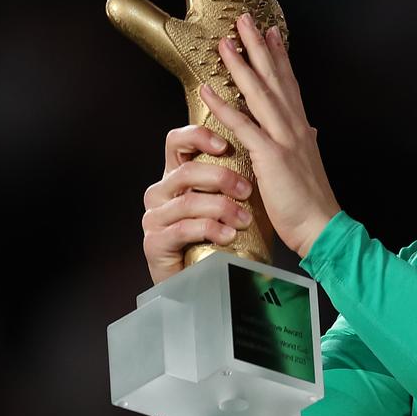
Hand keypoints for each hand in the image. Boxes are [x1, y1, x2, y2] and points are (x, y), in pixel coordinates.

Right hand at [141, 125, 255, 283]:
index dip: (198, 136)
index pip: (176, 141)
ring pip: (188, 201)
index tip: (225, 144)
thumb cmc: (223, 235)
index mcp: (176, 175)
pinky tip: (229, 235)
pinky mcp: (155, 242)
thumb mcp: (230, 199)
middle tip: (248, 190)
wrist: (207, 279)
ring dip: (222, 208)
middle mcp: (161, 192)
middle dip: (221, 178)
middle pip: (187, 171)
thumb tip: (262, 143)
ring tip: (245, 219)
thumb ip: (236, 174)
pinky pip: (183, 229)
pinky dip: (211, 230)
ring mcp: (154, 217)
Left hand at [199, 11, 340, 258]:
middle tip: (245, 20)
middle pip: (275, 79)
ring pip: (259, 94)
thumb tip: (311, 130)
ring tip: (225, 43)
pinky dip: (224, 106)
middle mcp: (295, 127)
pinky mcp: (271, 156)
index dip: (279, 57)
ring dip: (240, 66)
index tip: (270, 33)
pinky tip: (209, 90)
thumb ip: (307, 144)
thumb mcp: (310, 165)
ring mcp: (284, 139)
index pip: (289, 85)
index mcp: (302, 129)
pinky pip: (243, 125)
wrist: (322, 227)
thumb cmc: (313, 203)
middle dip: (259, 47)